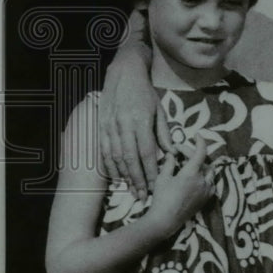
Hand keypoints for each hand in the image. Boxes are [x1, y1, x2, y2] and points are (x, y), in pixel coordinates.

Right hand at [99, 49, 171, 199]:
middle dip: (138, 180)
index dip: (151, 172)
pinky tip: (117, 178)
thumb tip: (172, 154)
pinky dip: (110, 167)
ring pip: (116, 158)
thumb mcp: (159, 110)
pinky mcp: (101, 127)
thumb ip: (164, 133)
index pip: (147, 152)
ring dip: (124, 177)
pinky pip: (104, 151)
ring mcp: (110, 126)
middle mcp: (124, 125)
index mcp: (141, 120)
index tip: (156, 187)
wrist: (123, 75)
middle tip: (143, 197)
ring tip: (132, 191)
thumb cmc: (145, 93)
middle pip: (131, 159)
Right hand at [145, 136, 210, 240]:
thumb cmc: (161, 198)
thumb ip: (170, 163)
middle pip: (204, 161)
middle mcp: (203, 181)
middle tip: (181, 154)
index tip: (197, 135)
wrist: (165, 220)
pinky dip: (205, 178)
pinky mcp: (206, 199)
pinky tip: (194, 179)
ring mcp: (206, 191)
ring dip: (201, 166)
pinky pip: (210, 183)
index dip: (200, 141)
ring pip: (209, 172)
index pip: (201, 151)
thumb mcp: (162, 178)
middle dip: (194, 155)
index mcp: (192, 173)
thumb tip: (173, 154)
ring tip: (187, 166)